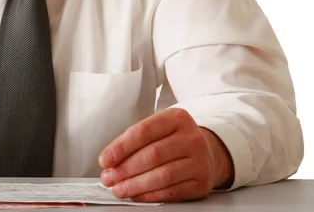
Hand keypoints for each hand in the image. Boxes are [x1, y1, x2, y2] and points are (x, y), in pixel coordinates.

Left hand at [98, 108, 233, 202]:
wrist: (208, 152)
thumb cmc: (174, 139)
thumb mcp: (158, 129)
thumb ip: (135, 141)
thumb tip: (110, 161)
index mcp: (177, 118)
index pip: (144, 131)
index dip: (121, 147)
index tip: (105, 160)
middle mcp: (191, 137)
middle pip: (152, 155)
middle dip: (125, 169)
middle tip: (108, 178)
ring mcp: (199, 160)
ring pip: (162, 175)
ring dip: (135, 185)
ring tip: (118, 189)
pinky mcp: (202, 182)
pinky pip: (172, 192)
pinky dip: (150, 195)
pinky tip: (136, 195)